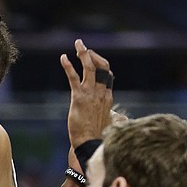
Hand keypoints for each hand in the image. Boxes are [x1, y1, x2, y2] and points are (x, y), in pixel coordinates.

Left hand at [60, 39, 113, 155]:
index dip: (100, 64)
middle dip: (93, 55)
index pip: (107, 74)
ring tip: (78, 43)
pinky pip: (74, 78)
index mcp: (108, 96)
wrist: (91, 142)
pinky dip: (68, 66)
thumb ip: (117, 118)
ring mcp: (91, 94)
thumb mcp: (111, 124)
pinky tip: (63, 58)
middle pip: (102, 66)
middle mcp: (102, 92)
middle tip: (83, 48)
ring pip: (90, 68)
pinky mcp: (79, 98)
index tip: (92, 59)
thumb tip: (122, 118)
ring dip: (84, 54)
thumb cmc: (99, 136)